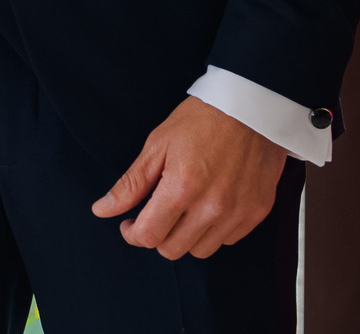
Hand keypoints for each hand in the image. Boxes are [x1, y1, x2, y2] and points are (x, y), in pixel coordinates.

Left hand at [92, 96, 286, 258]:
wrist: (250, 107)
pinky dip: (213, 231)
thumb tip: (102, 210)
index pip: (149, 235)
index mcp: (182, 187)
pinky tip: (208, 206)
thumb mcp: (158, 145)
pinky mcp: (257, 213)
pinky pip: (228, 240)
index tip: (129, 224)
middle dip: (157, 235)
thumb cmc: (201, 120)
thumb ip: (131, 184)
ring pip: (201, 250)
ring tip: (183, 209)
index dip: (132, 234)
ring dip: (185, 236)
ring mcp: (238, 212)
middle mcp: (212, 206)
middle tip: (154, 214)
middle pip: (173, 249)